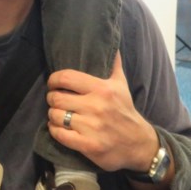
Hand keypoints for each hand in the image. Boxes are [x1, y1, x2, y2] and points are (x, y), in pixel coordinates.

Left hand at [46, 52, 157, 172]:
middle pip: (57, 98)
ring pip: (56, 116)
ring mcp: (92, 127)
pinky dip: (54, 130)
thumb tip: (111, 43)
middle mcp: (96, 107)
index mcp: (102, 89)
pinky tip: (58, 128)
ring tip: (57, 114)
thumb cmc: (125, 111)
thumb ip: (114, 64)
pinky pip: (60, 135)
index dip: (54, 79)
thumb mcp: (122, 85)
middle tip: (55, 100)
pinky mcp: (88, 145)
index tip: (53, 83)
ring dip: (52, 115)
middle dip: (52, 98)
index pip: (66, 77)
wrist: (139, 144)